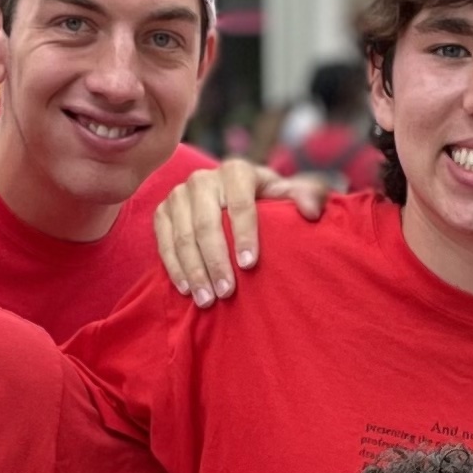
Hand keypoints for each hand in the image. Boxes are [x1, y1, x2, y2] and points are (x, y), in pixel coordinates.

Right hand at [152, 159, 329, 304]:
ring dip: (194, 271)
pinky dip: (174, 268)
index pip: (239, 202)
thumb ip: (308, 197)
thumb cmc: (266, 203)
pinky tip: (186, 290)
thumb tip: (311, 212)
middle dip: (216, 261)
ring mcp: (178, 195)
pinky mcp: (162, 212)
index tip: (249, 265)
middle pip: (206, 223)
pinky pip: (162, 243)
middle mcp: (202, 179)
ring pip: (182, 236)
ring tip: (207, 300)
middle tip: (226, 292)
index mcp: (237, 172)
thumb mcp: (289, 197)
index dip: (244, 234)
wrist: (232, 199)